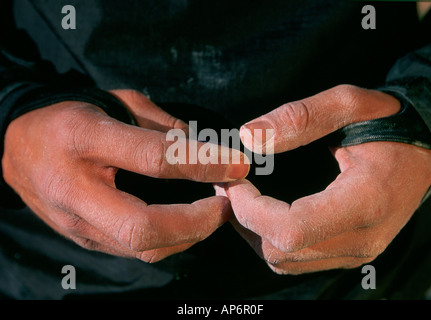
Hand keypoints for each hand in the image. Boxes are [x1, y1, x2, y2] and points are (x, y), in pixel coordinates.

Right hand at [2, 89, 248, 262]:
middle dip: (198, 222)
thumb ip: (160, 123)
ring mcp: (75, 222)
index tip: (238, 165)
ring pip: (142, 248)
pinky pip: (134, 250)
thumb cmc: (70, 116)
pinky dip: (169, 240)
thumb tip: (204, 146)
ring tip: (213, 212)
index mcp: (83, 138)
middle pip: (144, 227)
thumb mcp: (115, 100)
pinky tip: (185, 222)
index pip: (154, 158)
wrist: (15, 146)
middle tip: (226, 204)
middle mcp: (75, 188)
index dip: (203, 164)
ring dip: (189, 235)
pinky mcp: (82, 239)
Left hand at [217, 85, 430, 274]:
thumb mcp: (349, 104)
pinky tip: (262, 212)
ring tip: (242, 196)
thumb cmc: (386, 124)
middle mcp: (362, 239)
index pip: (290, 230)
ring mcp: (355, 252)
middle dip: (244, 218)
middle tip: (231, 184)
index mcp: (365, 202)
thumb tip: (249, 138)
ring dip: (253, 230)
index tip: (235, 181)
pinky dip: (268, 239)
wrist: (421, 152)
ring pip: (283, 262)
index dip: (250, 208)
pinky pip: (295, 261)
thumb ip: (300, 116)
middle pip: (280, 251)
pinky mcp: (348, 254)